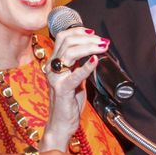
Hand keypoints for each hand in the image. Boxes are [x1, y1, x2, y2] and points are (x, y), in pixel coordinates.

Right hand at [39, 28, 108, 152]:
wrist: (61, 123)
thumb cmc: (69, 101)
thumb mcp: (75, 78)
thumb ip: (80, 65)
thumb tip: (95, 51)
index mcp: (54, 62)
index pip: (63, 37)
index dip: (79, 31)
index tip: (94, 33)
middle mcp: (52, 67)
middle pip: (67, 41)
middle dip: (88, 38)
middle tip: (103, 42)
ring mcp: (56, 78)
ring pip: (70, 53)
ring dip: (89, 47)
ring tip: (102, 48)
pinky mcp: (62, 90)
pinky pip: (75, 75)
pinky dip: (86, 66)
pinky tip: (95, 61)